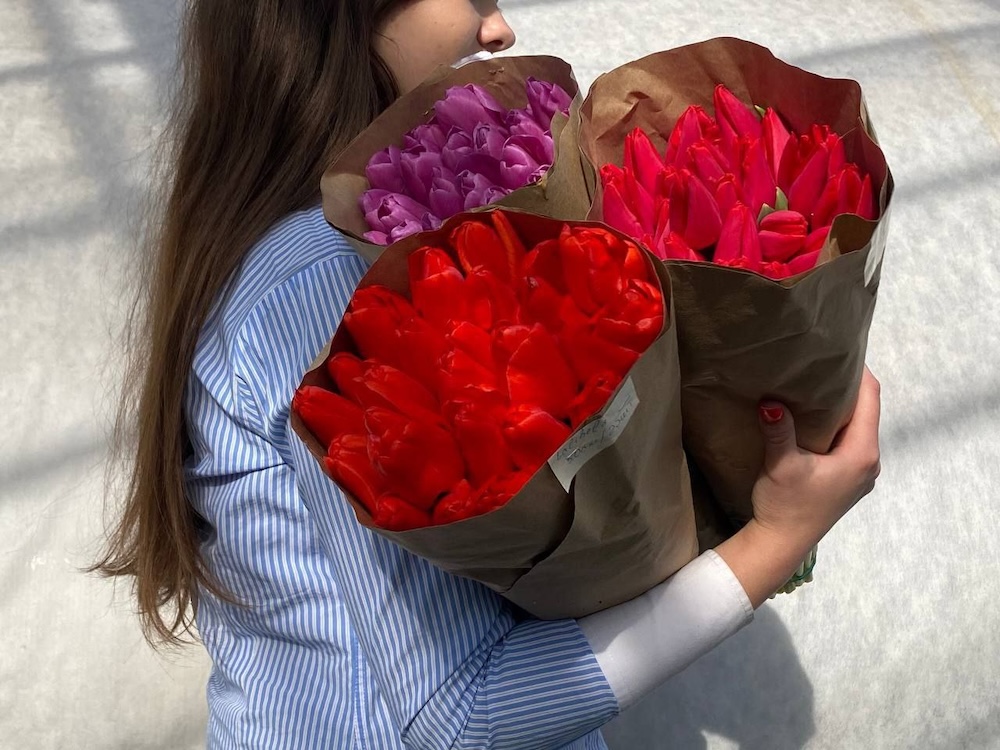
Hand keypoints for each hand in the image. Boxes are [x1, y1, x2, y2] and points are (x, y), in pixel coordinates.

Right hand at [751, 365, 881, 547]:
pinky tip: (813, 419)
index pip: (871, 399)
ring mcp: (859, 474)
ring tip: (816, 385)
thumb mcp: (781, 464)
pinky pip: (848, 442)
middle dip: (848, 387)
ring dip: (841, 407)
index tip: (841, 350)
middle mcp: (869, 462)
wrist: (780, 544)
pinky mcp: (846, 481)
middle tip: (822, 363)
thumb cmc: (786, 505)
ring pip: (857, 428)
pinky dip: (835, 426)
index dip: (860, 372)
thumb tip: (770, 401)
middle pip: (867, 412)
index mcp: (861, 453)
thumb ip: (779, 430)